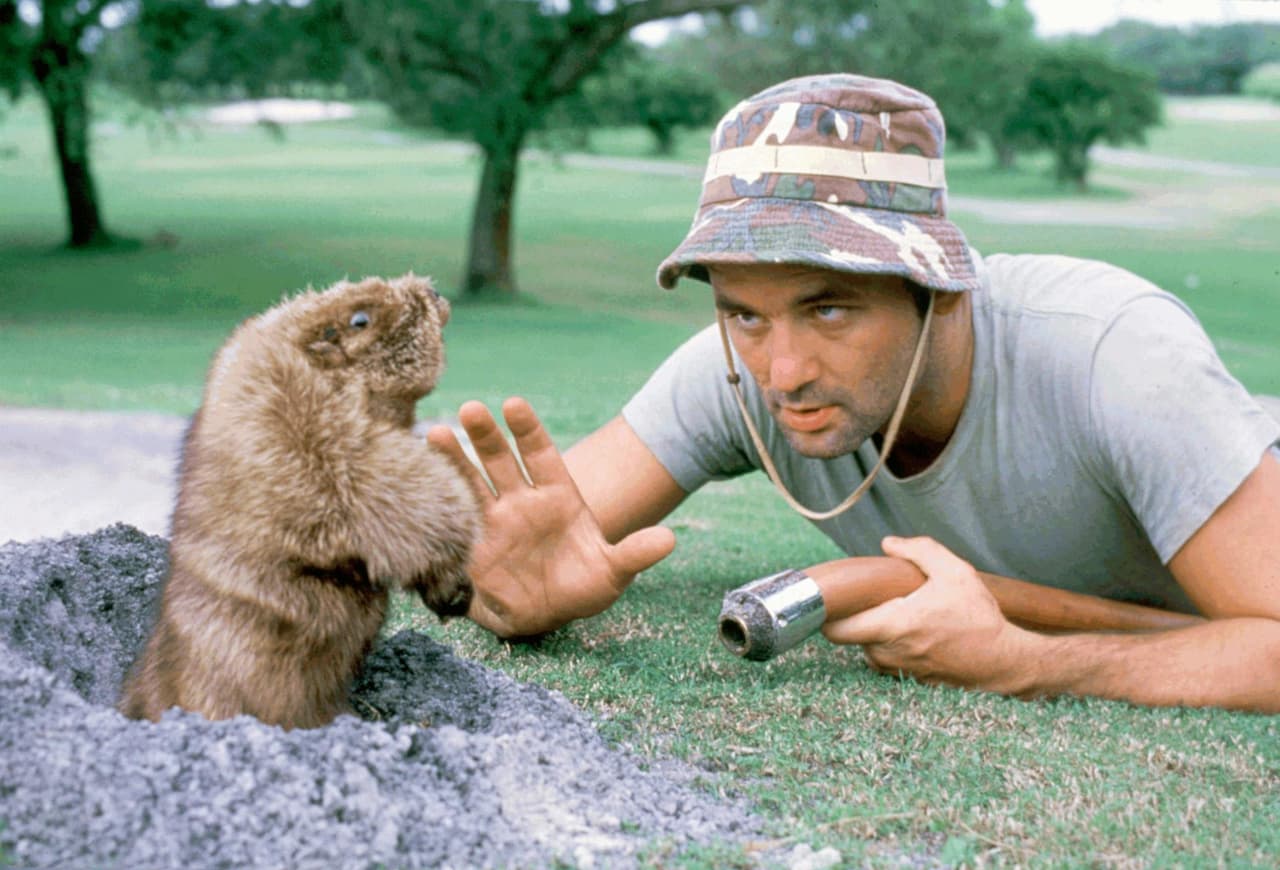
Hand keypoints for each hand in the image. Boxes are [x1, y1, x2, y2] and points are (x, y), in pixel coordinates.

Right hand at [426, 397, 674, 638]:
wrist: (545, 615)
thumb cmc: (581, 587)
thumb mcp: (612, 573)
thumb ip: (634, 554)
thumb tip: (669, 539)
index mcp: (557, 495)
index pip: (541, 454)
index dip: (527, 429)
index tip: (514, 404)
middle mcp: (521, 499)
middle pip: (501, 459)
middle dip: (486, 435)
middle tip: (471, 410)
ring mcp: (492, 518)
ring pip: (470, 480)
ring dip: (453, 458)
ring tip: (434, 434)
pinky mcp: (469, 544)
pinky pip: (450, 516)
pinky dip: (435, 498)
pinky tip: (416, 476)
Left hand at [821, 536, 1031, 691]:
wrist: (1004, 661)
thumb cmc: (979, 617)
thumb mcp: (955, 573)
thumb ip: (920, 550)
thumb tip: (888, 543)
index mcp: (893, 625)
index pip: (836, 629)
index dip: (826, 614)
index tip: (833, 598)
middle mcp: (889, 653)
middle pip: (849, 637)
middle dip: (854, 619)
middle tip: (870, 600)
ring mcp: (899, 671)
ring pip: (868, 650)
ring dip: (875, 634)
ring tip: (899, 615)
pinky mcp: (911, 681)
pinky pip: (889, 661)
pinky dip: (892, 648)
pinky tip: (915, 633)